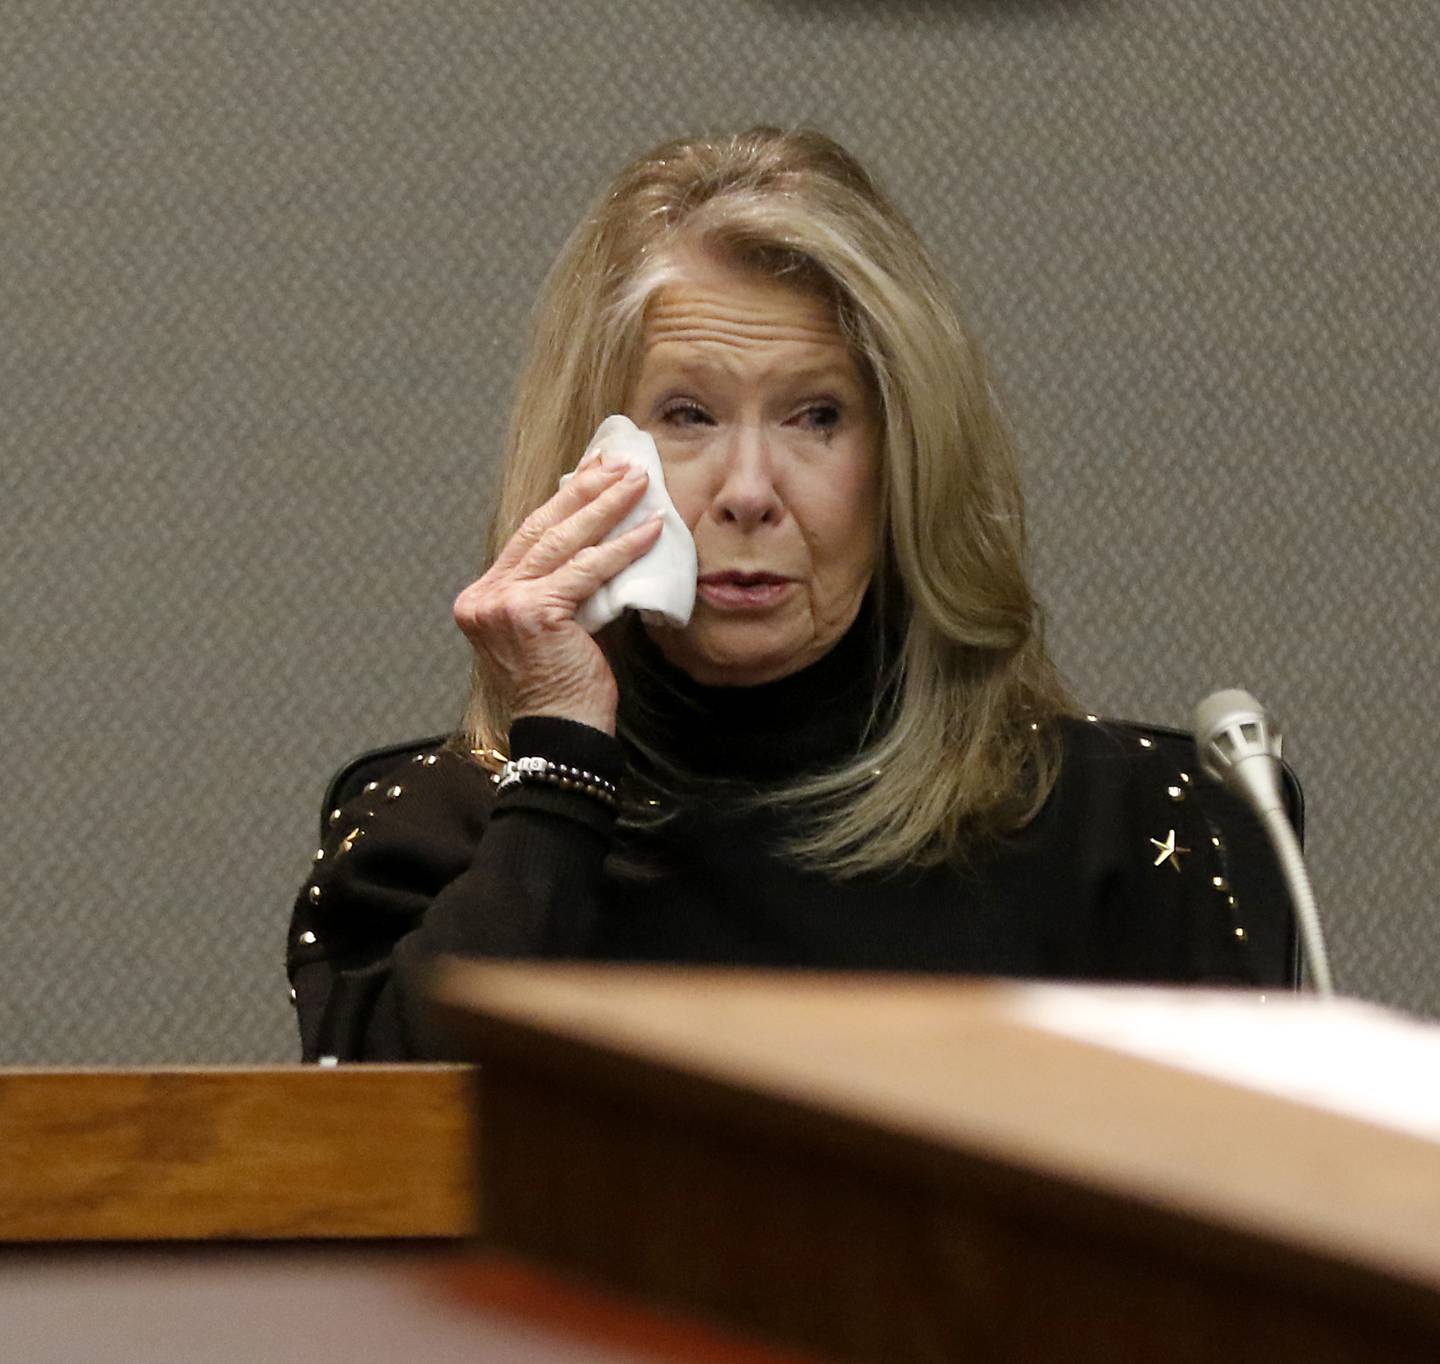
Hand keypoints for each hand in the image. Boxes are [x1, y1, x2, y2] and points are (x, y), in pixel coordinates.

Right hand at [453, 457, 660, 734]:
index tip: (593, 472)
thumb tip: (598, 536)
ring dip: (606, 507)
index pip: (528, 537)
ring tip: (638, 484)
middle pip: (541, 529)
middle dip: (585, 492)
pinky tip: (649, 529)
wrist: (563, 732)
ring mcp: (503, 604)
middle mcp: (484, 597)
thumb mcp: (557, 625)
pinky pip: (586, 570)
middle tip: (620, 465)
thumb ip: (564, 585)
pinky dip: (622, 548)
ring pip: (562, 542)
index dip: (564, 501)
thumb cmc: (565, 687)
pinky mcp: (532, 612)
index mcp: (483, 598)